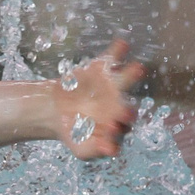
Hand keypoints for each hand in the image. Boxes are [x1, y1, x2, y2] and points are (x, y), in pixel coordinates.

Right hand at [57, 40, 144, 159]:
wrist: (55, 110)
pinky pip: (112, 59)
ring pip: (125, 80)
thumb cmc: (73, 132)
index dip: (117, 129)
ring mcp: (113, 86)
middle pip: (128, 106)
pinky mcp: (102, 69)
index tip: (110, 128)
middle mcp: (120, 105)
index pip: (123, 128)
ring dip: (132, 75)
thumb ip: (96, 150)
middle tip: (126, 111)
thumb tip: (113, 151)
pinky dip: (117, 51)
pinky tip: (123, 43)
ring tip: (139, 69)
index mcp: (118, 125)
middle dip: (127, 109)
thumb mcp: (81, 147)